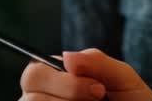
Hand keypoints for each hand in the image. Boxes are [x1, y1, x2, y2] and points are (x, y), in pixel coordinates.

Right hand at [19, 48, 151, 100]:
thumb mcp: (122, 79)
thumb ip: (97, 62)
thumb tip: (66, 55)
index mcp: (60, 80)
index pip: (34, 72)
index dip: (63, 80)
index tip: (98, 88)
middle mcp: (46, 100)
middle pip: (29, 95)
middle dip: (68, 94)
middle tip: (99, 99)